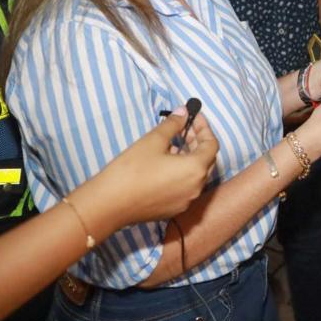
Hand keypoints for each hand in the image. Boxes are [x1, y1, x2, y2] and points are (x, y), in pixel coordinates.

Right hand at [100, 112, 217, 226]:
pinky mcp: (174, 209)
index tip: (193, 116)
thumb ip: (173, 124)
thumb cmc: (131, 170)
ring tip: (172, 144)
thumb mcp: (153, 141)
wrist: (108, 204)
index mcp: (196, 169)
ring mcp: (186, 200)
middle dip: (197, 141)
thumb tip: (183, 112)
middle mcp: (197, 187)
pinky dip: (182, 172)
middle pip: (207, 159)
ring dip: (189, 156)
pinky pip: (186, 186)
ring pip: (196, 174)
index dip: (204, 128)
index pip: (211, 144)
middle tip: (183, 128)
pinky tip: (165, 164)